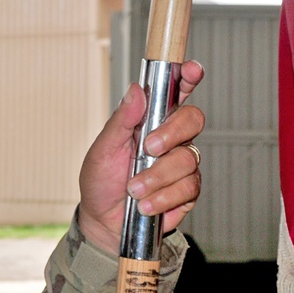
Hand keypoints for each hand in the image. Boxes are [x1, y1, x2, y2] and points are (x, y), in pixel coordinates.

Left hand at [78, 60, 204, 253]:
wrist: (103, 222)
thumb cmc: (101, 182)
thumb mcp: (103, 149)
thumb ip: (121, 120)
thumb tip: (136, 89)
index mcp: (150, 121)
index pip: (175, 92)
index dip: (188, 77)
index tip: (192, 70)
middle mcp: (170, 139)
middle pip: (193, 120)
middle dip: (171, 134)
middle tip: (148, 149)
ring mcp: (181, 164)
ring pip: (188, 159)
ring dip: (157, 177)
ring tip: (133, 189)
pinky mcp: (187, 191)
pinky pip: (188, 188)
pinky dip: (163, 197)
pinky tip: (146, 205)